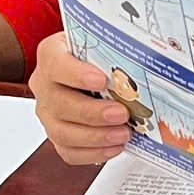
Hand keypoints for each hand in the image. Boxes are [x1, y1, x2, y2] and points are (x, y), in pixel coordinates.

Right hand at [30, 32, 134, 165]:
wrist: (87, 67)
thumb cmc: (95, 53)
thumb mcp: (103, 42)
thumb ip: (115, 49)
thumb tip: (148, 58)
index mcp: (52, 54)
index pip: (56, 64)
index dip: (77, 74)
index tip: (102, 80)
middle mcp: (45, 85)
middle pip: (60, 103)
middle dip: (94, 113)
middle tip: (121, 114)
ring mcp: (48, 113)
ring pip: (63, 132)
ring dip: (96, 137)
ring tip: (123, 134)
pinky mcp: (57, 134)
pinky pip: (69, 151)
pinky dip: (93, 153)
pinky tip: (114, 147)